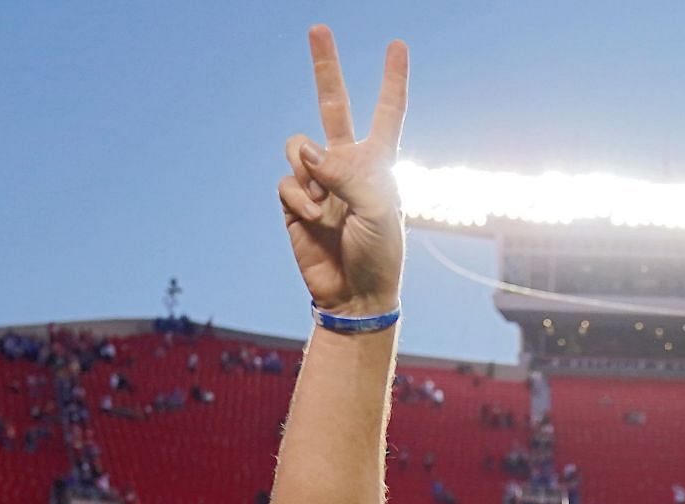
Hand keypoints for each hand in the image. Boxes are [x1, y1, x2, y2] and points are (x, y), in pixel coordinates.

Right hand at [277, 26, 409, 316]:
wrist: (355, 295)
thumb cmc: (380, 254)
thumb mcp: (378, 209)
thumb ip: (347, 172)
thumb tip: (308, 152)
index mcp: (379, 163)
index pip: (387, 113)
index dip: (392, 81)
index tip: (397, 45)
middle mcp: (347, 165)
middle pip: (332, 105)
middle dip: (325, 67)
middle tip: (319, 27)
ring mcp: (318, 181)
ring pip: (298, 145)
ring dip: (309, 169)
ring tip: (324, 203)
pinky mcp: (293, 202)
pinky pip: (287, 180)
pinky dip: (299, 198)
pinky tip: (314, 219)